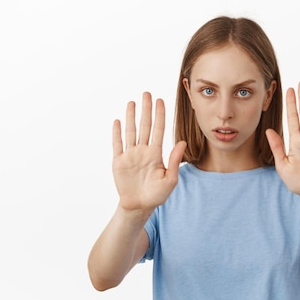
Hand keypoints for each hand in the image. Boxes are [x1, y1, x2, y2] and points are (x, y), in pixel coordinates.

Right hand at [112, 92, 186, 212]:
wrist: (139, 206)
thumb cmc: (157, 195)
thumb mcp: (170, 180)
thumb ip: (175, 161)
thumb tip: (182, 142)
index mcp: (156, 154)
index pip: (158, 130)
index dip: (159, 115)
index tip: (161, 101)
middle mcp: (143, 151)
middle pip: (144, 126)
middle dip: (146, 110)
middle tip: (147, 93)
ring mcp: (130, 155)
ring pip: (131, 131)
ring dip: (131, 117)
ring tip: (132, 102)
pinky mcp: (119, 162)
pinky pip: (118, 144)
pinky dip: (117, 133)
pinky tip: (118, 121)